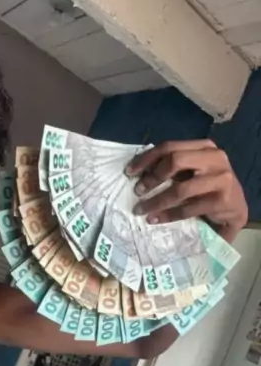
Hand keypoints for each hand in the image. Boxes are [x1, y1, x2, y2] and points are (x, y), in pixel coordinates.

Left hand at [126, 139, 247, 242]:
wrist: (235, 209)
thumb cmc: (207, 188)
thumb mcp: (191, 171)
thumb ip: (172, 167)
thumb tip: (138, 171)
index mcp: (204, 147)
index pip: (170, 146)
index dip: (146, 158)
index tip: (129, 172)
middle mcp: (215, 158)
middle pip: (175, 160)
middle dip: (152, 177)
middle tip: (137, 191)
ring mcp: (221, 178)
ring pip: (181, 188)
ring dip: (156, 201)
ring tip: (141, 209)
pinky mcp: (222, 200)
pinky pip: (188, 208)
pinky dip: (168, 215)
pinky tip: (155, 219)